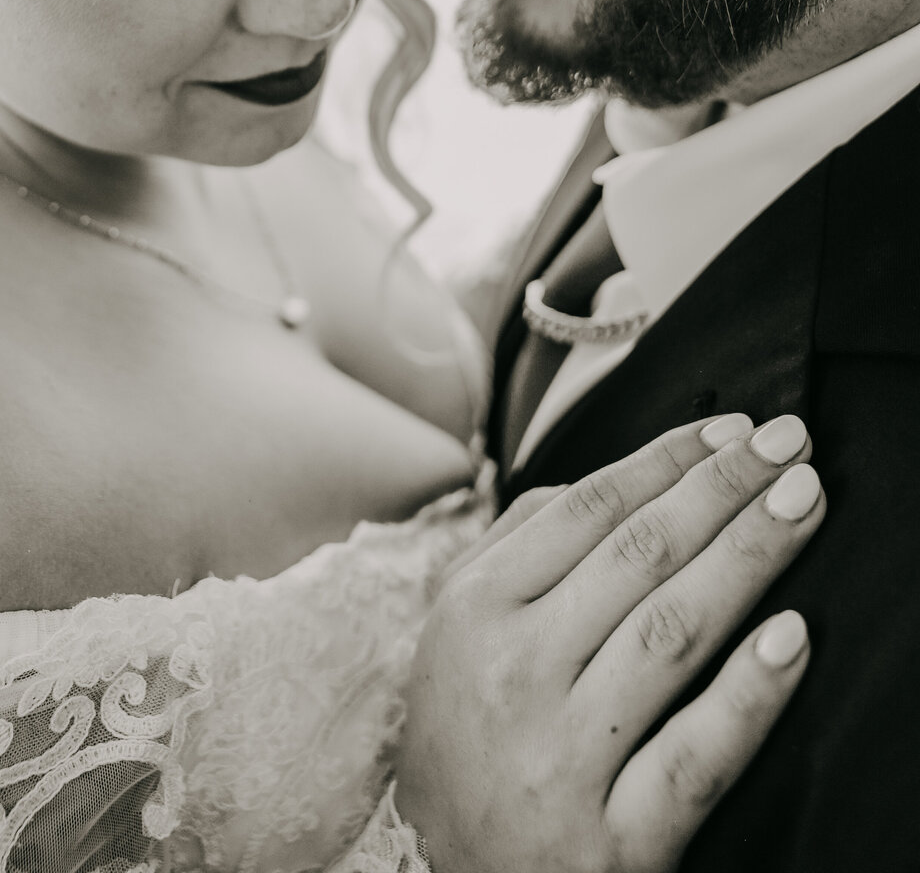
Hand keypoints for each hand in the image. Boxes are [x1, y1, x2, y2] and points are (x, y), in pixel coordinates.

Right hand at [394, 414, 822, 872]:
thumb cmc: (462, 737)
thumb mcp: (454, 630)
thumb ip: (517, 543)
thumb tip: (610, 478)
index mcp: (475, 608)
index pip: (589, 507)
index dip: (669, 458)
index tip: (735, 428)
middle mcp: (515, 671)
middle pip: (640, 555)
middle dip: (724, 488)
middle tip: (790, 443)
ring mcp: (563, 755)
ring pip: (672, 632)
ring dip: (749, 556)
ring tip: (804, 503)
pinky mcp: (615, 839)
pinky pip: (696, 754)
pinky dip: (749, 695)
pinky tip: (794, 637)